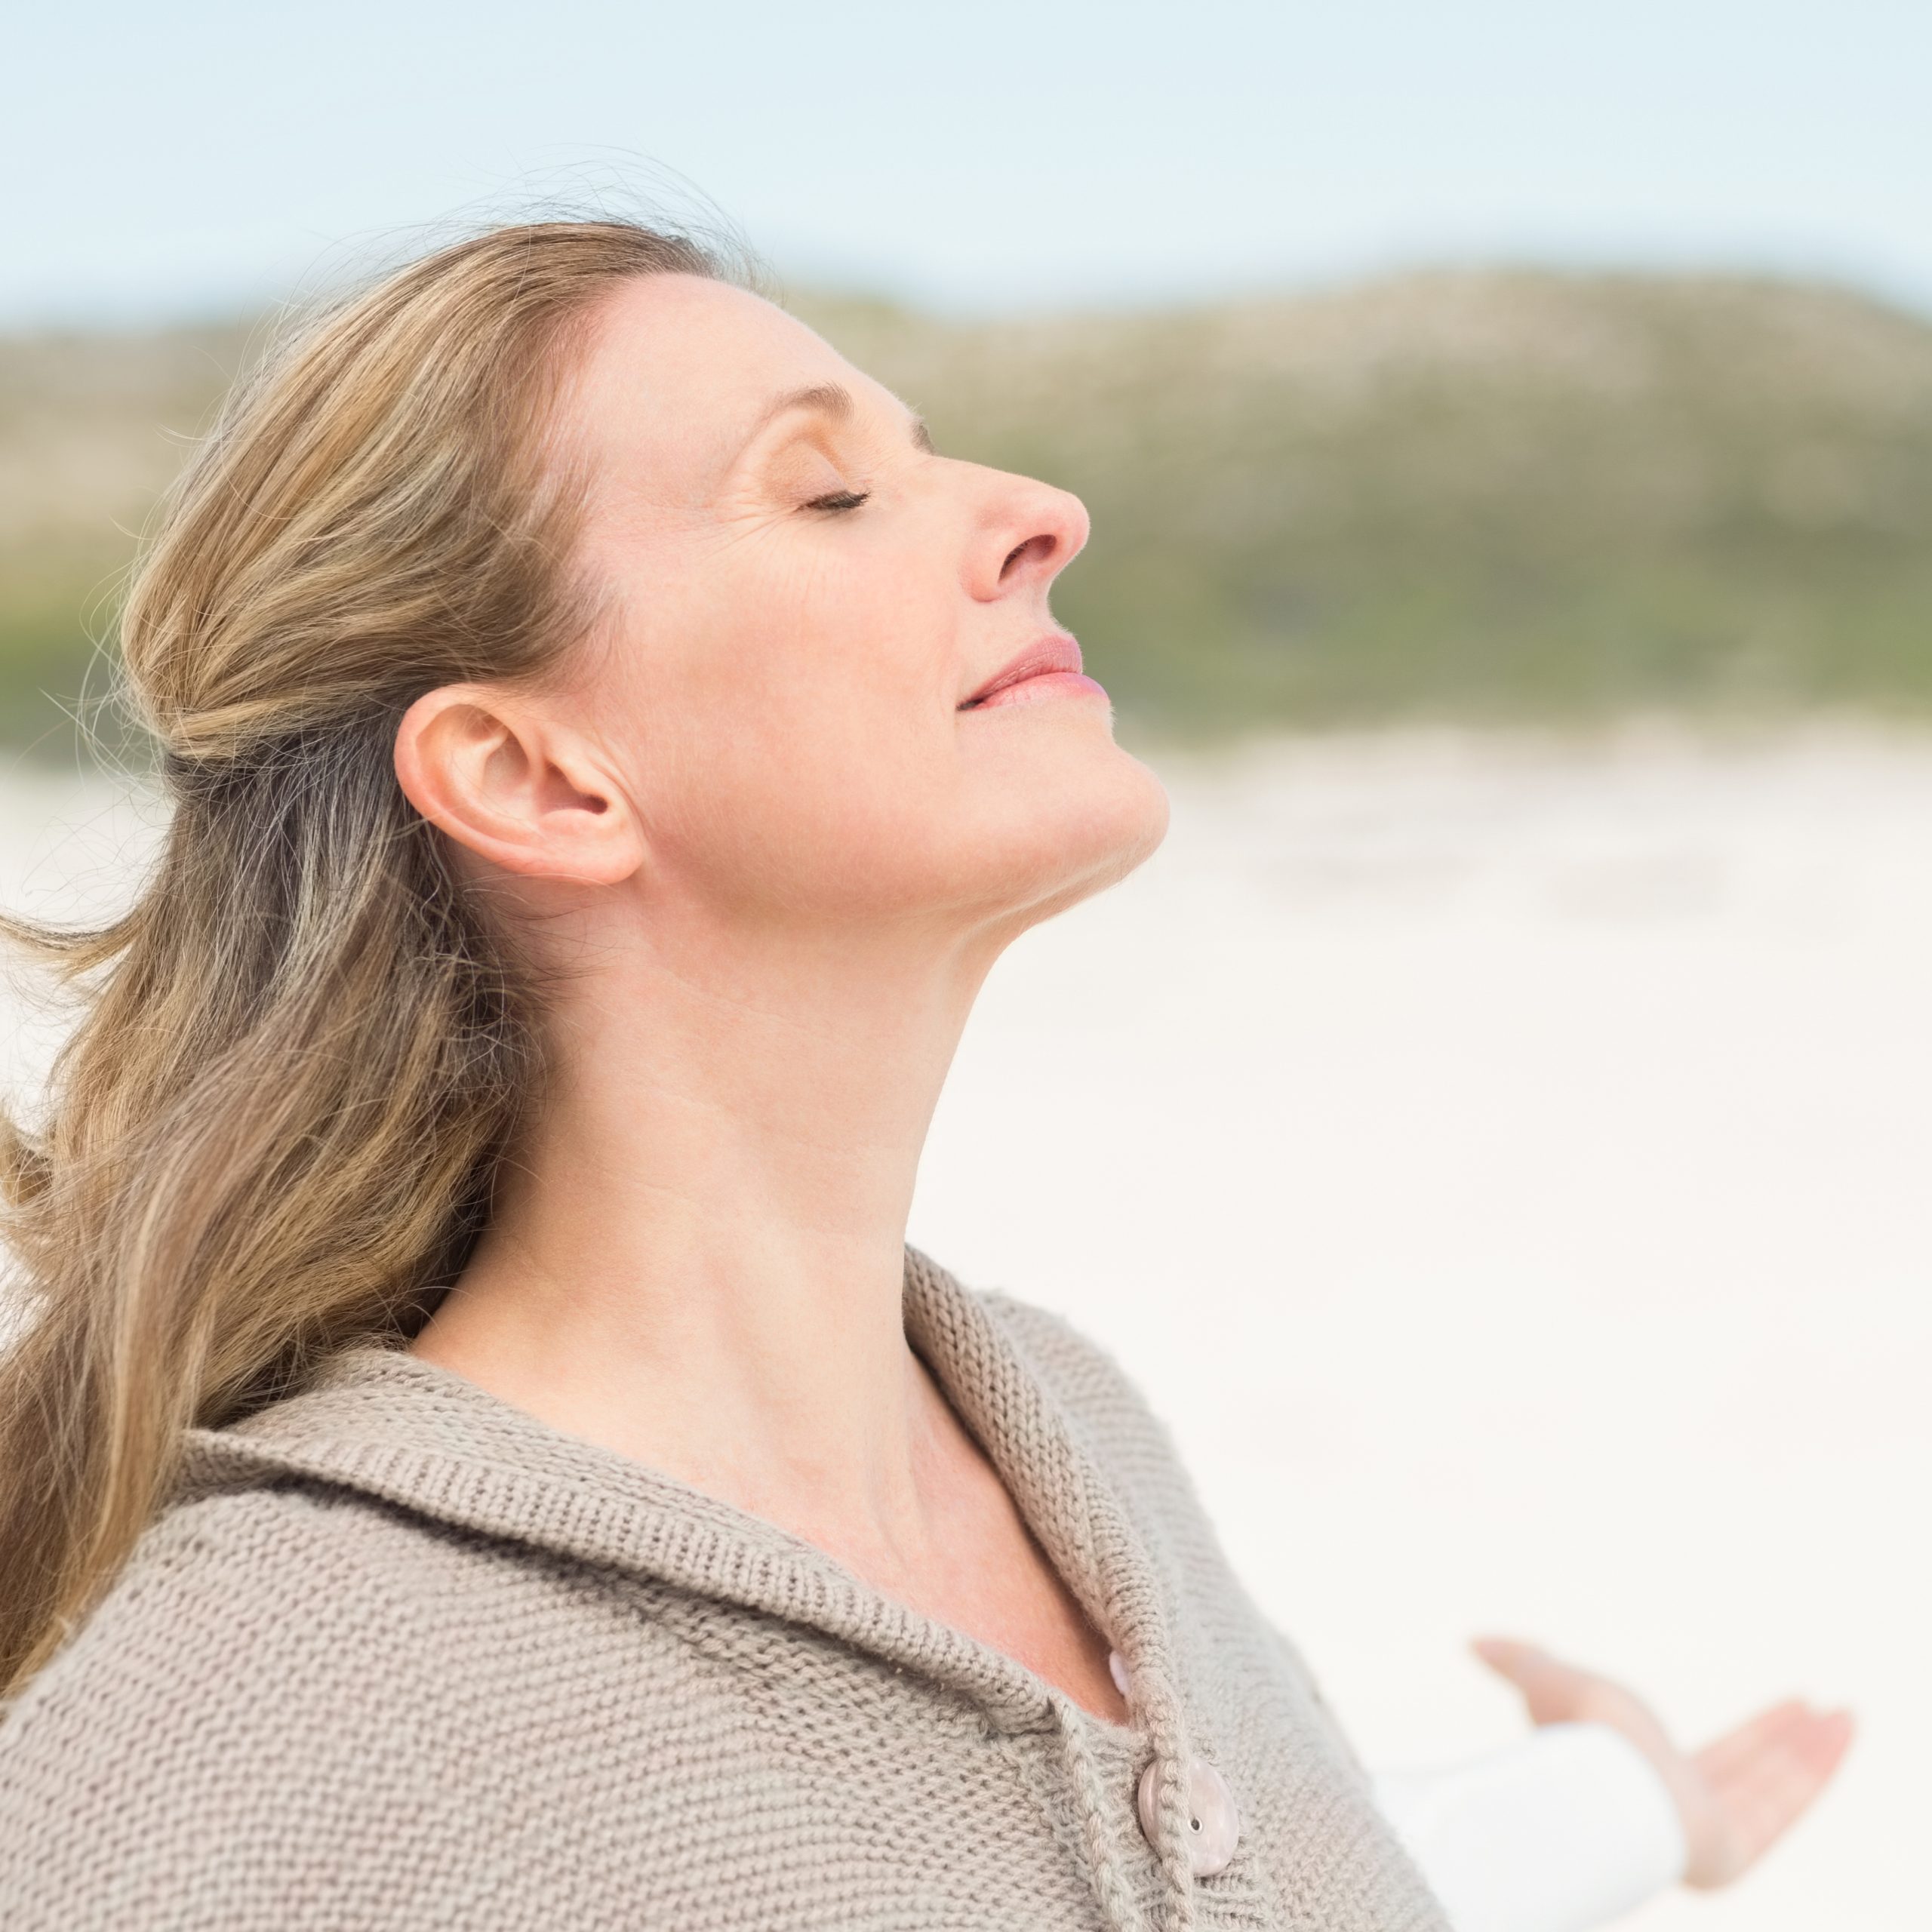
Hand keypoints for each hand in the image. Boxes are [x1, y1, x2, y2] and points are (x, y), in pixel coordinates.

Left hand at [1472, 1635, 1853, 1887]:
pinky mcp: (1731, 1852)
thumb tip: (1472, 1639)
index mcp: (1654, 1777)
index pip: (1721, 1758)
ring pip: (1775, 1784)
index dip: (1759, 1732)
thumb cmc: (1570, 1741)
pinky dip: (1817, 1768)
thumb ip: (1521, 1661)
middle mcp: (1686, 1808)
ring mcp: (1711, 1832)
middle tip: (1821, 1706)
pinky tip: (1842, 1733)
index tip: (1790, 1703)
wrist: (1595, 1794)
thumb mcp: (1550, 1682)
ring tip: (1847, 1712)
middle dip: (1790, 1739)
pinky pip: (1786, 1804)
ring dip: (1813, 1749)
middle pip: (1753, 1769)